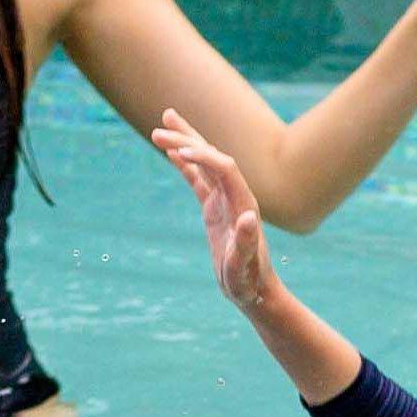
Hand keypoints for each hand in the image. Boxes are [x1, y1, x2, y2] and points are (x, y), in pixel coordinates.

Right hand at [154, 109, 276, 310]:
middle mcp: (236, 195)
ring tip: (162, 125)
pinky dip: (185, 164)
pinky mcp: (215, 208)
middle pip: (212, 157)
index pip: (224, 168)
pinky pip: (198, 179)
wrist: (254, 291)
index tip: (178, 152)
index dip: (203, 157)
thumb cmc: (248, 282)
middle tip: (161, 125)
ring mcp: (225, 200)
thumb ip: (246, 244)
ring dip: (185, 143)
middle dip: (189, 139)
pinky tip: (171, 152)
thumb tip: (248, 216)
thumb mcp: (244, 266)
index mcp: (243, 203)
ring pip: (203, 163)